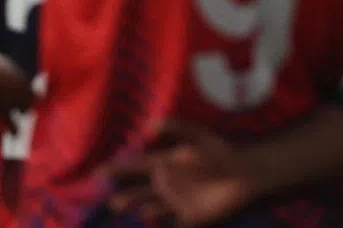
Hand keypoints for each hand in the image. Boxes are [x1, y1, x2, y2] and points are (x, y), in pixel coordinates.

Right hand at [106, 119, 251, 226]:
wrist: (244, 172)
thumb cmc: (220, 152)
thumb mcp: (198, 137)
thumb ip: (176, 129)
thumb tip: (150, 124)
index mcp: (165, 164)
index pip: (137, 167)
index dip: (117, 168)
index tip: (97, 171)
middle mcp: (166, 185)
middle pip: (139, 193)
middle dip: (125, 197)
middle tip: (114, 200)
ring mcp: (176, 203)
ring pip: (151, 209)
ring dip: (141, 209)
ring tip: (130, 207)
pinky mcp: (190, 218)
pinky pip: (173, 227)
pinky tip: (151, 227)